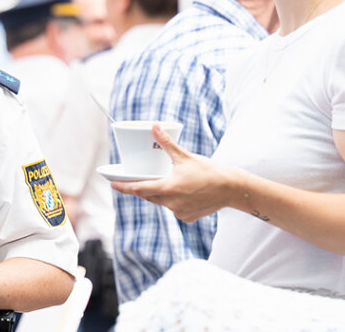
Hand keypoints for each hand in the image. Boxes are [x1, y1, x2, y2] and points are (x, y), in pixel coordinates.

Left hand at [111, 124, 241, 222]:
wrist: (231, 189)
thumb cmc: (209, 171)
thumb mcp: (185, 156)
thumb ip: (167, 143)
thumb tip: (155, 127)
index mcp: (168, 188)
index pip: (138, 189)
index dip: (124, 187)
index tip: (113, 185)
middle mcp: (171, 203)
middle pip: (149, 196)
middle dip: (143, 188)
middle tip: (138, 181)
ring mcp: (179, 212)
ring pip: (163, 203)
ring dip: (162, 194)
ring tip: (171, 182)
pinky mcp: (188, 217)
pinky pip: (175, 209)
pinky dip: (175, 201)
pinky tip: (185, 193)